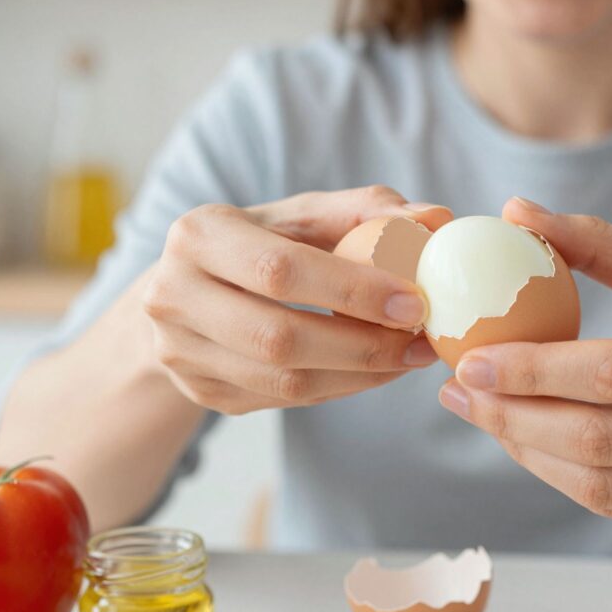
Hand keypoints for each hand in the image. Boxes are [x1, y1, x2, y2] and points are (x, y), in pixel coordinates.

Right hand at [144, 186, 452, 414]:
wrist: (187, 289)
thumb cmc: (261, 242)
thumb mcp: (302, 215)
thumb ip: (367, 210)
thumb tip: (438, 217)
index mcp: (198, 236)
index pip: (280, 271)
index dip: (351, 291)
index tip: (414, 301)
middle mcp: (173, 296)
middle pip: (278, 338)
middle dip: (362, 345)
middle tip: (420, 342)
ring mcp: (180, 353)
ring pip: (283, 382)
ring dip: (359, 374)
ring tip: (408, 356)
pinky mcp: (201, 392)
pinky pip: (283, 401)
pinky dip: (340, 387)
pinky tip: (375, 369)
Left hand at [439, 197, 611, 543]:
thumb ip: (607, 246)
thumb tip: (517, 212)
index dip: (533, 370)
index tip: (469, 359)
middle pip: (601, 439)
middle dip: (512, 418)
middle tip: (458, 392)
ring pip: (603, 487)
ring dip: (528, 453)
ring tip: (485, 417)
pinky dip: (567, 479)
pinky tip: (534, 444)